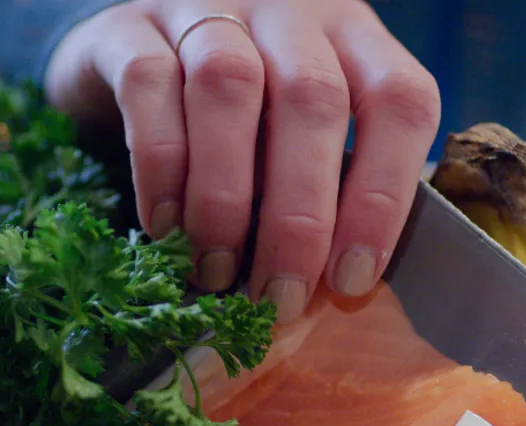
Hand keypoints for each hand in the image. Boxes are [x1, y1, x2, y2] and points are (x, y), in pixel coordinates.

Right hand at [44, 0, 439, 322]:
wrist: (128, 54)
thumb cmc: (236, 119)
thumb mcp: (295, 142)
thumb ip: (324, 192)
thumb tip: (335, 289)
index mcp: (352, 38)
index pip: (398, 102)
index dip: (383, 196)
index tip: (352, 278)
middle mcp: (288, 12)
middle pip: (313, 99)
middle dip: (299, 218)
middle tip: (277, 296)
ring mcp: (206, 7)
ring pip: (228, 85)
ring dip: (225, 197)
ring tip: (216, 271)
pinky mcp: (129, 25)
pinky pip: (148, 84)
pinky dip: (160, 167)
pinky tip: (164, 226)